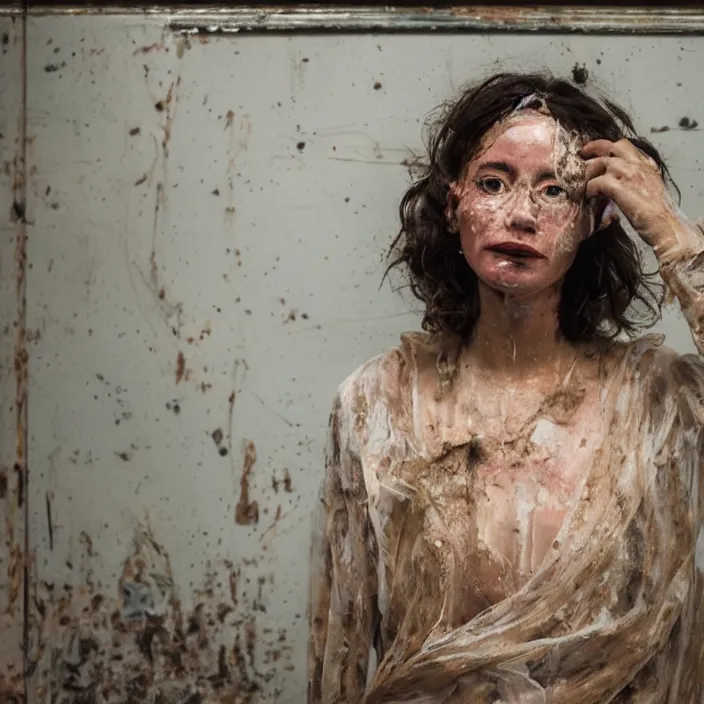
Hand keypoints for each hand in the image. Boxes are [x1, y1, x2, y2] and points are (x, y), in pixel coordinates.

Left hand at [580, 138, 681, 254]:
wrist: (665, 225)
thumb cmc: (658, 215)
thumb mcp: (649, 190)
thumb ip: (635, 181)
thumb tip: (617, 183)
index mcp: (646, 165)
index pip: (624, 146)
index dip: (606, 147)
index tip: (594, 152)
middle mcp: (637, 165)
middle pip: (611, 146)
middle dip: (593, 148)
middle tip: (581, 156)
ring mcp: (629, 174)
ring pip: (599, 163)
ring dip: (587, 172)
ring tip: (580, 182)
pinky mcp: (619, 187)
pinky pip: (596, 182)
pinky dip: (589, 189)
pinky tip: (588, 196)